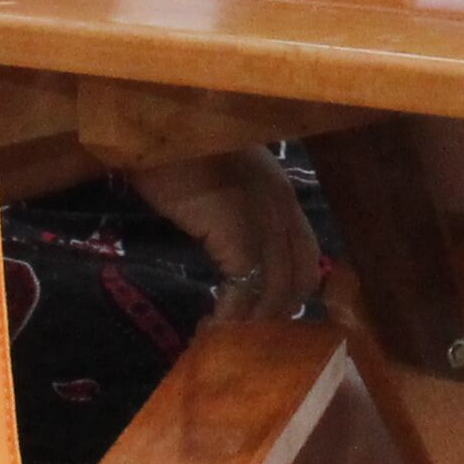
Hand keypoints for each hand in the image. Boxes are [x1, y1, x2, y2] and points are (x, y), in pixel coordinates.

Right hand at [132, 149, 322, 324]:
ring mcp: (266, 223)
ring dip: (249, 323)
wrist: (157, 127)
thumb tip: (226, 242)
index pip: (307, 259)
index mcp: (282, 197)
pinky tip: (209, 327)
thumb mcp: (220, 179)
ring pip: (275, 293)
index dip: (288, 292)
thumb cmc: (176, 149)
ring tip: (219, 336)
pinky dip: (229, 317)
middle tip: (241, 334)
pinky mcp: (240, 238)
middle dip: (272, 315)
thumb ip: (234, 208)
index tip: (259, 312)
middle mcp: (284, 211)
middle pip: (299, 282)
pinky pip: (245, 293)